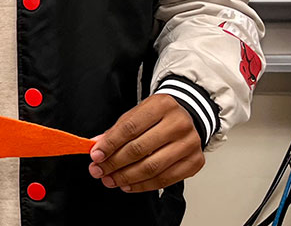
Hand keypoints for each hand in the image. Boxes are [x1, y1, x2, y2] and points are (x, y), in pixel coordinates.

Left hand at [88, 94, 204, 192]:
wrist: (189, 117)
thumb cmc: (159, 116)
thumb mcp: (137, 114)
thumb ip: (117, 130)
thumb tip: (97, 146)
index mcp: (161, 105)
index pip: (130, 128)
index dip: (110, 144)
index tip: (96, 155)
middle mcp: (178, 124)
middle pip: (140, 149)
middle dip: (115, 164)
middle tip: (99, 171)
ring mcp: (189, 144)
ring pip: (152, 168)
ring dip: (126, 177)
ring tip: (111, 180)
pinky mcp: (195, 162)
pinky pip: (165, 180)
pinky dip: (143, 185)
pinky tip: (129, 185)